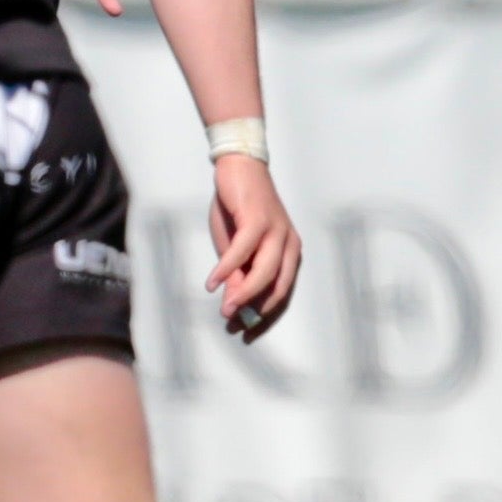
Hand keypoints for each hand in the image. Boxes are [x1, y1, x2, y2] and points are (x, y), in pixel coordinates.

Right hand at [209, 155, 301, 340]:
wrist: (240, 169)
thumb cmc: (239, 210)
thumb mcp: (236, 247)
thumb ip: (238, 275)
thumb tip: (231, 305)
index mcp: (289, 251)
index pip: (282, 290)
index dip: (265, 313)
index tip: (246, 332)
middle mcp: (289, 242)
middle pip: (277, 284)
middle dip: (255, 307)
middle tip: (234, 322)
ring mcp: (276, 230)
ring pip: (265, 270)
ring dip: (244, 292)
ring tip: (226, 308)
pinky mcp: (258, 218)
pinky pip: (244, 249)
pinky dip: (227, 268)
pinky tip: (212, 282)